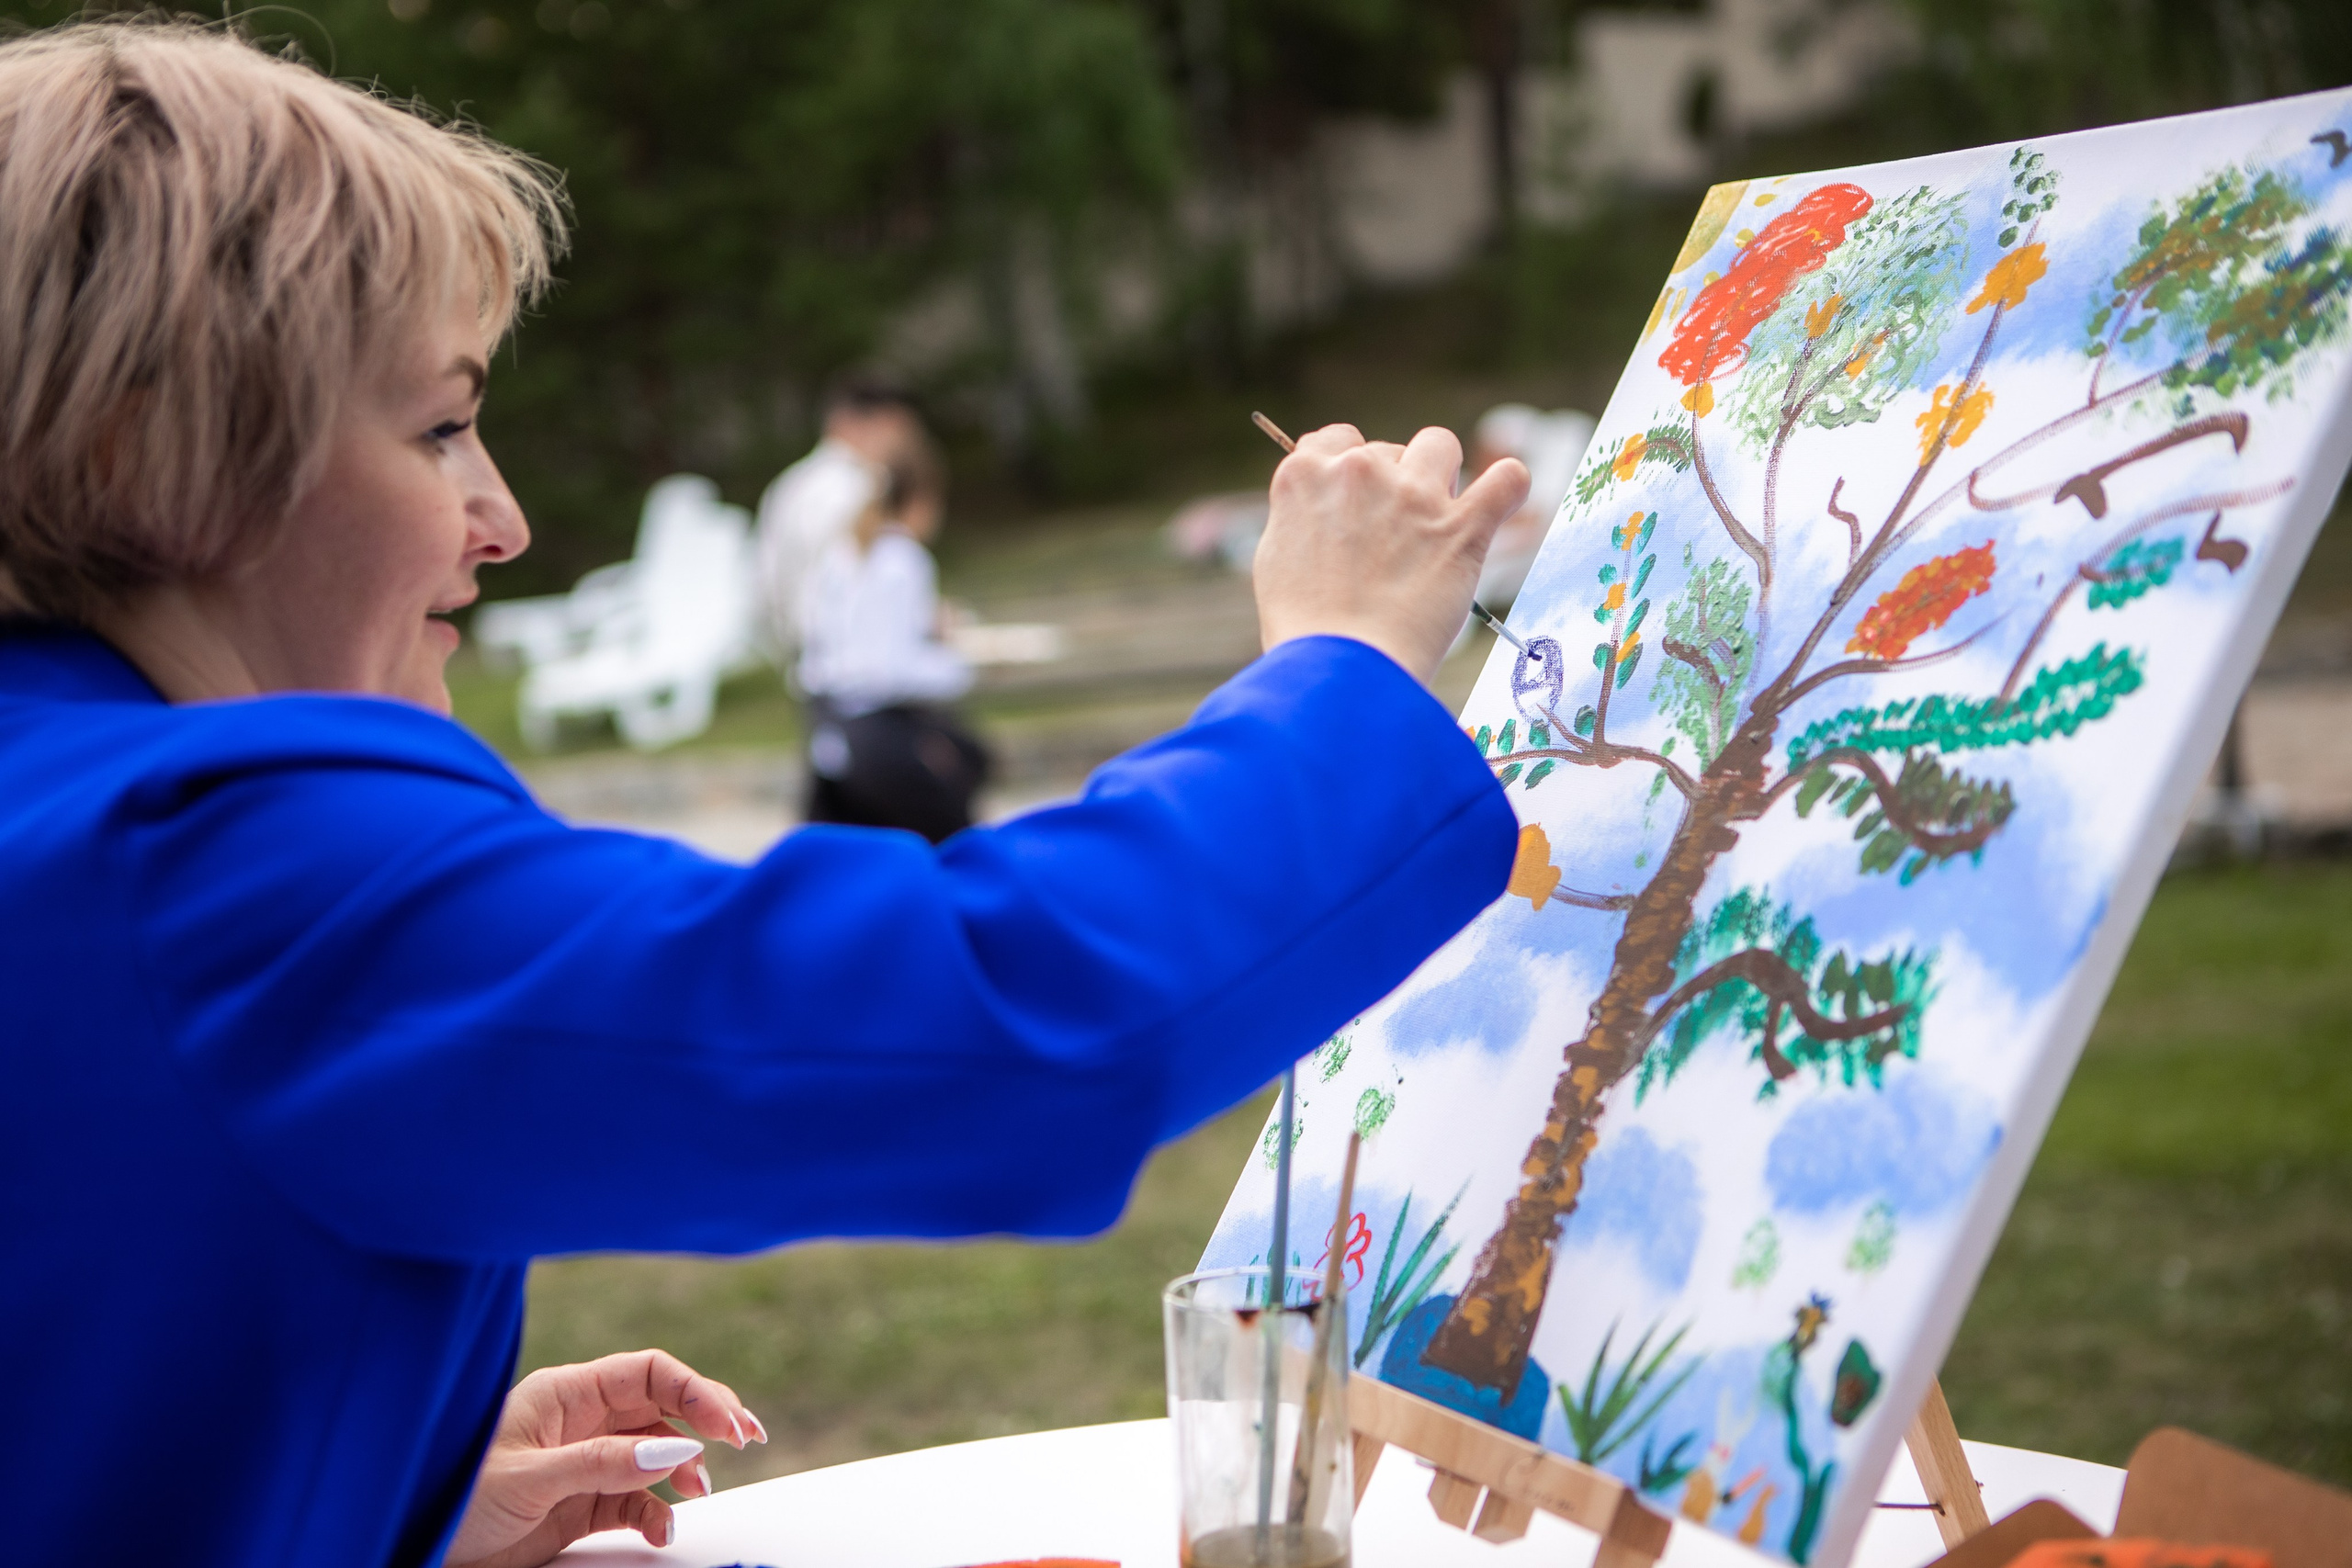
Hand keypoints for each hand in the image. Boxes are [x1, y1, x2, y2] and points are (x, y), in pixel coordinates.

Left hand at [446, 1349, 767, 1567]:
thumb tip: (674, 1451)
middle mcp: (583, 1420)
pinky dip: (657, 1512)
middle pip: (664, 1406)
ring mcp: (586, 1461)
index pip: (650, 1373)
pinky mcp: (583, 1503)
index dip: (696, 1390)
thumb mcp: (529, 1478)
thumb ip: (601, 1462)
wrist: (414, 1545)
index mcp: (568, 1393)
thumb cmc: (451, 1500)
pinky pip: (637, 1499)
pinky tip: (662, 1527)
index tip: (729, 1423)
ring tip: (700, 1490)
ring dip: (686, 1468)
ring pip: (657, 1453)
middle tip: (748, 1439)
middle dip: (709, 1419)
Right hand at [1253, 423, 1528, 684]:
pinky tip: (1503, 500)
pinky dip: (1510, 486)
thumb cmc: (1303, 629)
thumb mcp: (1276, 558)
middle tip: (1392, 540)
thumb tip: (1325, 509)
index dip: (1350, 470)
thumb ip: (1304, 517)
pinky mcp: (1461, 527)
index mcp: (1304, 474)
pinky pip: (1507, 479)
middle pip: (1388, 449)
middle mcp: (1357, 471)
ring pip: (1440, 445)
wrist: (1340, 670)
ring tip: (1438, 520)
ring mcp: (1412, 494)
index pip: (1335, 440)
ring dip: (1441, 474)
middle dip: (1393, 483)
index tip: (1357, 503)